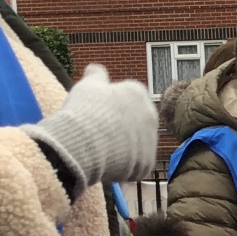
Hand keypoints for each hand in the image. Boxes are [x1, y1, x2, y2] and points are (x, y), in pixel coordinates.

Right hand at [22, 64, 156, 198]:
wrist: (85, 142)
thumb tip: (94, 68)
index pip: (127, 98)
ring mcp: (151, 140)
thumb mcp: (87, 86)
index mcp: (137, 93)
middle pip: (135, 122)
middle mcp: (150, 114)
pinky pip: (136, 165)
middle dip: (120, 128)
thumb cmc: (85, 110)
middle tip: (98, 134)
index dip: (110, 107)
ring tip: (100, 151)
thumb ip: (95, 75)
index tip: (96, 114)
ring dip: (123, 148)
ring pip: (136, 144)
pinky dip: (124, 167)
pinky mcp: (147, 162)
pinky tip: (108, 165)